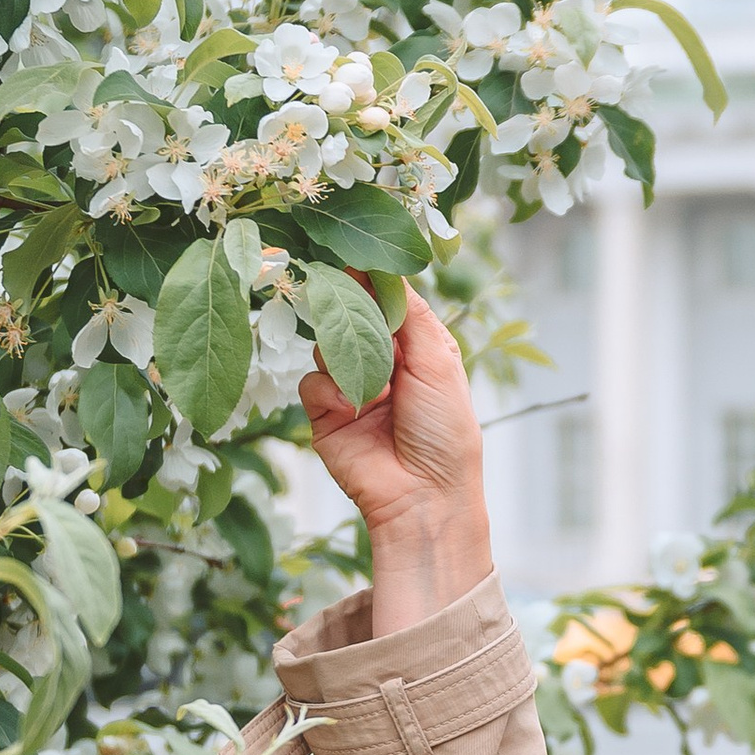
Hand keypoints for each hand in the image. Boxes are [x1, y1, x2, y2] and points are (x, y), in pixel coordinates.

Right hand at [300, 288, 492, 634]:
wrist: (421, 497)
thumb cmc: (444, 432)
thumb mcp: (438, 363)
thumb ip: (410, 315)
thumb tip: (385, 270)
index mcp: (417, 347)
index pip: (387, 300)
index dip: (371, 280)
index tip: (352, 256)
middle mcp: (382, 361)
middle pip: (350, 314)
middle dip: (347, 309)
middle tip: (341, 297)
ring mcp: (350, 385)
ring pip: (325, 342)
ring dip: (343, 353)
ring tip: (371, 381)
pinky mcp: (324, 411)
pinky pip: (310, 380)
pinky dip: (329, 390)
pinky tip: (354, 409)